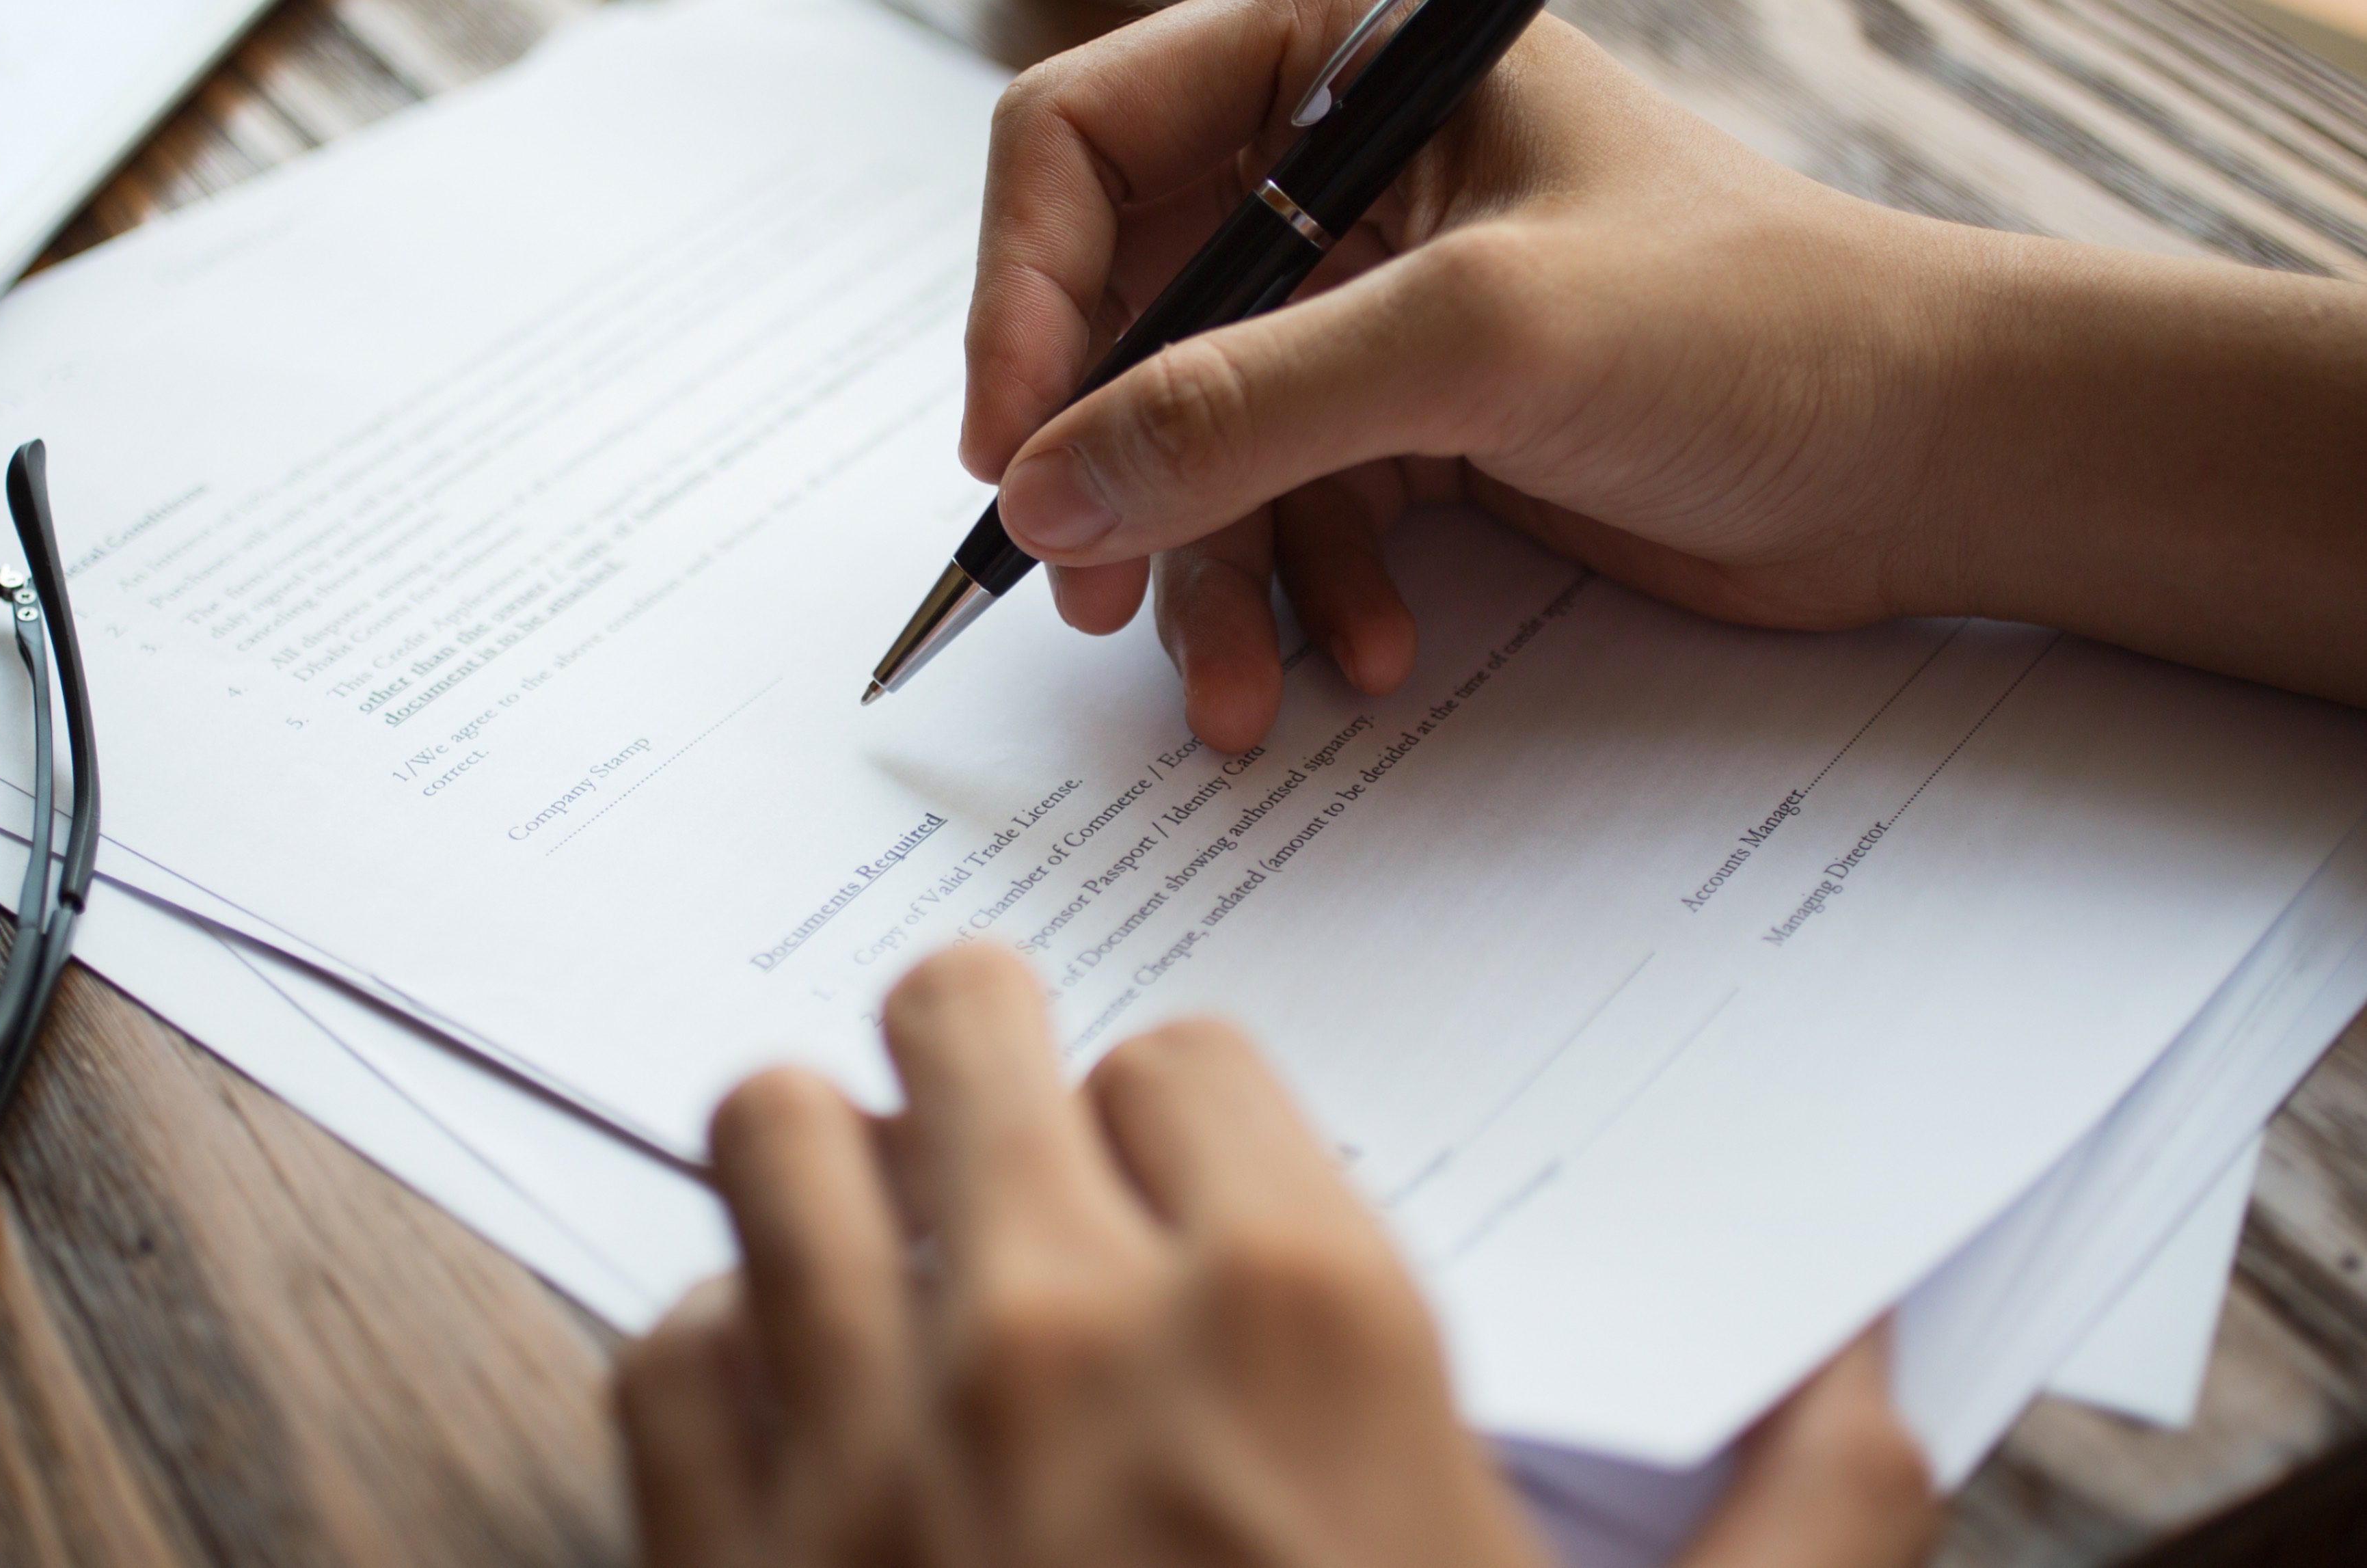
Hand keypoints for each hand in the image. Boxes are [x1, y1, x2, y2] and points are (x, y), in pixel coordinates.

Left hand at [615, 942, 1938, 1567]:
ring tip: (885, 1230)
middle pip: (954, 1021)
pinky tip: (796, 1415)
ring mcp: (862, 1434)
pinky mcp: (716, 1554)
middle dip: (982, 1051)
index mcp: (1298, 1322)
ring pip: (770, 1134)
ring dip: (827, 1165)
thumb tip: (1872, 1372)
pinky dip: (718, 1352)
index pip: (1189, 1057)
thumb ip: (1808, 1520)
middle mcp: (1057, 1328)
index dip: (1187, 1113)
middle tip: (1006, 1122)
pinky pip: (664, 1342)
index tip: (1187, 1182)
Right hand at [963, 0, 2366, 747]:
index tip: (1009, 452)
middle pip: (1119, 309)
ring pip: (1189, 432)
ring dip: (1205, 570)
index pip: (1080, 144)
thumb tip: (1040, 488)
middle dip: (1110, 465)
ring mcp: (1362, 292)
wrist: (1929, 458)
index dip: (1021, 298)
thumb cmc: (1755, 329)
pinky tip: (1363, 655)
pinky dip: (1298, 590)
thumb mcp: (1480, 343)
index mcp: (1338, 43)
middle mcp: (1330, 156)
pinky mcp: (1401, 409)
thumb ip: (1246, 405)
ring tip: (1237, 691)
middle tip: (1092, 594)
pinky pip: (1276, 503)